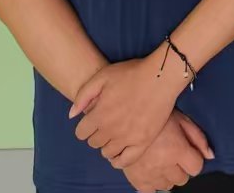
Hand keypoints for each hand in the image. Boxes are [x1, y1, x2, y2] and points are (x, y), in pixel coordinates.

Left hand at [71, 52, 186, 162]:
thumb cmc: (132, 73)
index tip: (94, 119)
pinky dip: (119, 160)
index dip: (85, 126)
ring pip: (107, 152)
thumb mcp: (102, 76)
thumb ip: (83, 95)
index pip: (81, 133)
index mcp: (99, 115)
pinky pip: (126, 161)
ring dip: (107, 145)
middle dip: (96, 134)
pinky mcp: (143, 142)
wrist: (162, 76)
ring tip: (115, 134)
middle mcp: (111, 130)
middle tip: (107, 123)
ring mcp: (127, 138)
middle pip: (94, 143)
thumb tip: (71, 115)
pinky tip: (119, 152)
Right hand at [120, 112, 211, 192]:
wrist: (127, 116)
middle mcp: (163, 165)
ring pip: (167, 185)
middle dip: (181, 168)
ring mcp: (148, 173)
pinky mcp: (135, 178)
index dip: (194, 160)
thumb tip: (210, 155)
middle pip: (182, 179)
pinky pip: (150, 190)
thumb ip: (198, 138)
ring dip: (167, 175)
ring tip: (161, 160)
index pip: (196, 168)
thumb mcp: (182, 120)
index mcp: (176, 149)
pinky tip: (152, 170)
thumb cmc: (156, 115)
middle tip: (173, 155)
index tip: (188, 153)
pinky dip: (152, 182)